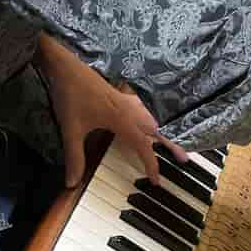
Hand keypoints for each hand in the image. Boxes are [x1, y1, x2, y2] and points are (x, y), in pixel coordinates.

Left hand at [34, 33, 188, 186]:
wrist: (67, 67)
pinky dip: (149, 121)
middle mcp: (129, 110)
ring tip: (167, 143)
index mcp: (122, 120)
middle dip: (170, 145)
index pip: (143, 145)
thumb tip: (73, 183)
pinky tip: (143, 121)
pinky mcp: (120, 95)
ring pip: (150, 119)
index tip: (156, 180)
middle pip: (156, 130)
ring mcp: (126, 101)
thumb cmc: (71, 96)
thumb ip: (75, 157)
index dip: (151, 164)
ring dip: (160, 132)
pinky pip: (142, 111)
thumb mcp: (71, 129)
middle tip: (183, 158)